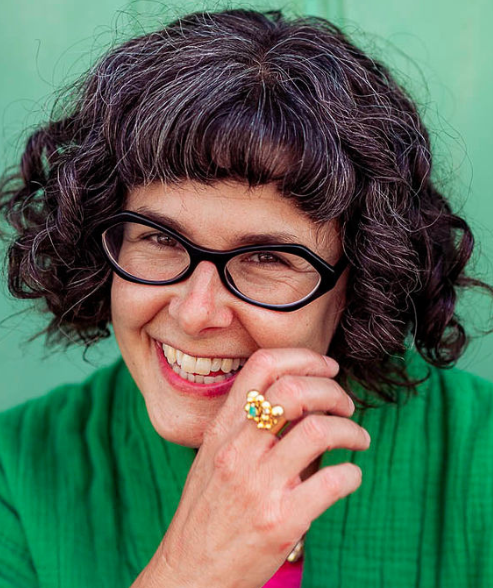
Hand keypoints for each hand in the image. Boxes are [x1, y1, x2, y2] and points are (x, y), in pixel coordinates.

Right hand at [137, 348, 369, 587]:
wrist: (191, 573)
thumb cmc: (206, 513)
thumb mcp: (213, 459)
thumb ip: (245, 428)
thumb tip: (296, 402)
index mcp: (221, 431)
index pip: (262, 367)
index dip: (302, 357)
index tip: (326, 367)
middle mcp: (237, 451)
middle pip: (295, 390)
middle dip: (332, 390)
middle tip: (345, 405)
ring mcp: (258, 486)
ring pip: (319, 431)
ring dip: (351, 430)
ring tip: (357, 439)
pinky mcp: (281, 521)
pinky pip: (332, 482)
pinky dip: (352, 474)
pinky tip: (350, 476)